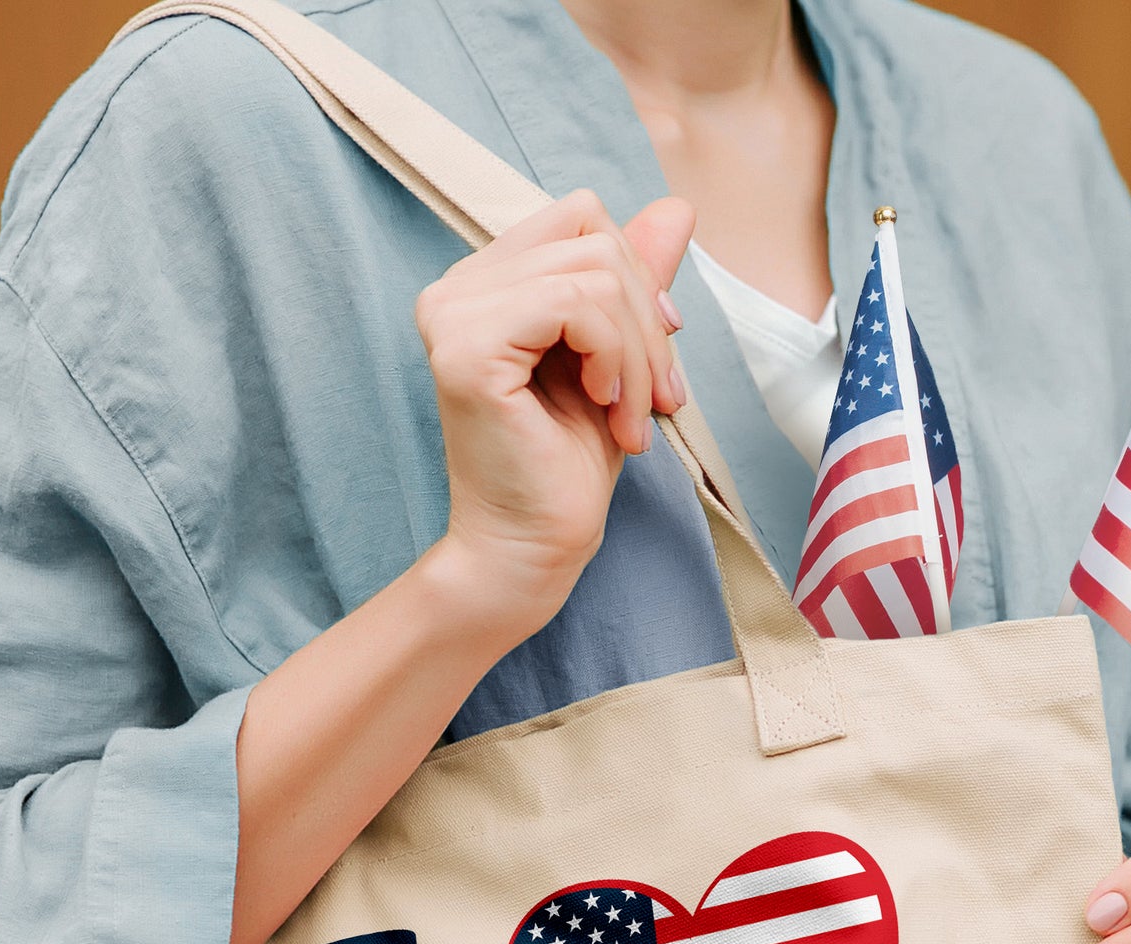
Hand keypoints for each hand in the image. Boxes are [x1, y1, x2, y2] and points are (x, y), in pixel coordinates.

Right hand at [416, 189, 696, 643]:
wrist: (533, 549)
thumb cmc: (567, 468)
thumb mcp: (618, 358)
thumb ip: (633, 283)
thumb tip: (676, 208)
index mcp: (484, 285)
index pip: (581, 219)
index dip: (637, 276)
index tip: (657, 358)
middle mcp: (456, 289)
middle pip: (593, 238)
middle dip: (646, 321)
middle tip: (660, 400)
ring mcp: (454, 313)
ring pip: (593, 272)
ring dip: (638, 352)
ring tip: (633, 418)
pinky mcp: (467, 347)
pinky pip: (575, 304)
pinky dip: (615, 357)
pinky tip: (608, 407)